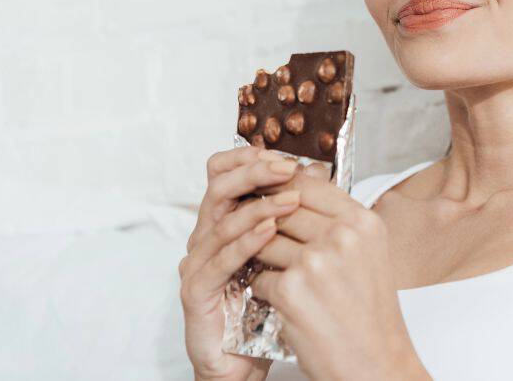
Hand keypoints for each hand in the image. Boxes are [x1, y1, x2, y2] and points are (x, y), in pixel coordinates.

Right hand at [178, 146, 304, 380]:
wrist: (243, 362)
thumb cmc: (265, 308)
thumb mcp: (283, 257)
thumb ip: (290, 219)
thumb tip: (316, 176)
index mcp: (223, 223)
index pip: (225, 176)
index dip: (249, 159)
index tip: (285, 153)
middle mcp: (205, 238)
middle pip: (219, 189)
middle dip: (254, 172)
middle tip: (287, 167)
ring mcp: (197, 263)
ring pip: (222, 222)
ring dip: (259, 207)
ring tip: (291, 199)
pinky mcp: (196, 291)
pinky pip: (221, 260)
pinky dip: (246, 243)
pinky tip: (271, 232)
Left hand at [249, 167, 428, 379]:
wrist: (377, 364)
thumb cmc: (370, 314)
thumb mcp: (367, 254)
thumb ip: (337, 222)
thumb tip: (299, 188)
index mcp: (362, 222)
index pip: (308, 184)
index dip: (281, 187)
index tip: (266, 193)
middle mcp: (342, 236)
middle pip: (282, 209)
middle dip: (264, 221)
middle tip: (253, 230)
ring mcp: (316, 262)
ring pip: (264, 241)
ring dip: (263, 258)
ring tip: (277, 274)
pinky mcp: (293, 290)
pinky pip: (259, 277)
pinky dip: (263, 290)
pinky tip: (282, 303)